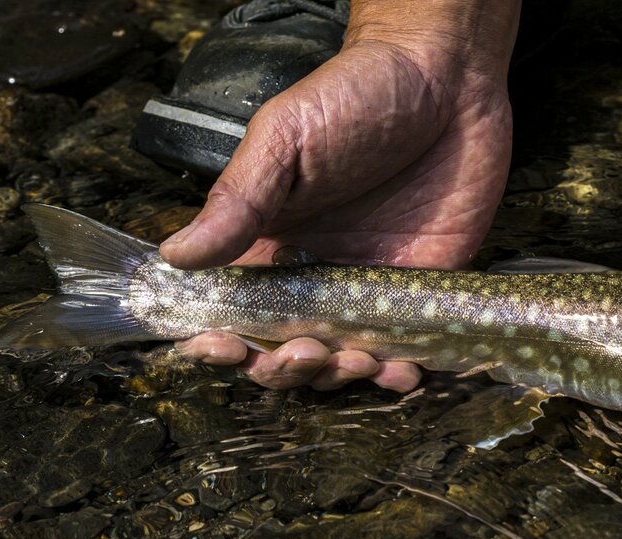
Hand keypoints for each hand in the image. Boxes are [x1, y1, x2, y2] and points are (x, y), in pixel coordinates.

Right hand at [163, 1, 519, 390]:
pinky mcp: (423, 293)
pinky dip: (401, 374)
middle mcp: (315, 278)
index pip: (233, 312)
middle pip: (285, 351)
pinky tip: (402, 373)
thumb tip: (175, 257)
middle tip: (301, 352)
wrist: (446, 78)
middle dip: (284, 368)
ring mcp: (369, 290)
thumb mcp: (284, 140)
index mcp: (270, 246)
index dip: (221, 341)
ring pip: (343, 361)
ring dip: (339, 377)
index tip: (221, 346)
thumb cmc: (354, 96)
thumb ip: (237, 202)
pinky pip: (408, 350)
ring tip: (352, 360)